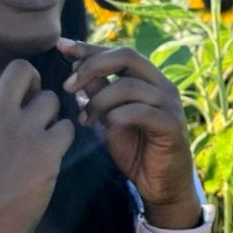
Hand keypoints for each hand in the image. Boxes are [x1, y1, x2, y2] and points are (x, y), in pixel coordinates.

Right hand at [0, 59, 75, 232]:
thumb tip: (1, 100)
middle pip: (21, 70)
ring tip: (43, 136)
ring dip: (51, 115)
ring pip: (51, 99)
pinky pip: (67, 127)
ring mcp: (22, 131)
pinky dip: (64, 137)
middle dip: (34, 81)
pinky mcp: (46, 150)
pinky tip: (53, 151)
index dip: (10, 92)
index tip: (14, 109)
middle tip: (37, 102)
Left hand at [56, 36, 197, 215]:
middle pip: (127, 56)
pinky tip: (106, 129)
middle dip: (92, 66)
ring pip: (129, 85)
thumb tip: (76, 67)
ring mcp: (169, 104)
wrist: (160, 186)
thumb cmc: (136, 150)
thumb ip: (98, 93)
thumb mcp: (109, 118)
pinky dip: (117, 117)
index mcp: (148, 79)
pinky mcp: (171, 125)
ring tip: (85, 119)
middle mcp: (162, 85)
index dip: (89, 47)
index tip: (61, 47)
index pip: (118, 52)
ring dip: (99, 100)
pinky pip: (139, 111)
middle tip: (68, 86)